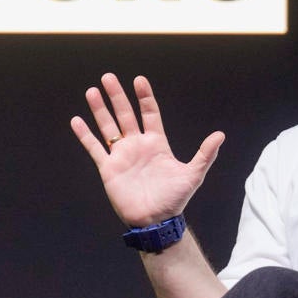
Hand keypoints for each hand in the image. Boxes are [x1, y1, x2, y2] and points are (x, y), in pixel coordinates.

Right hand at [70, 73, 224, 227]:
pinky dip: (85, 135)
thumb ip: (205, 154)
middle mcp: (137, 145)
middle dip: (117, 96)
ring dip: (100, 110)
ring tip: (92, 91)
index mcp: (157, 143)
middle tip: (108, 77)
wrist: (156, 221)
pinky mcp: (109, 169)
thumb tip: (220, 135)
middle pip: (125, 114)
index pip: (150, 113)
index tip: (139, 80)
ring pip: (108, 127)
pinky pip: (95, 148)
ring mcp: (122, 156)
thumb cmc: (174, 199)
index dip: (144, 97)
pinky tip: (77, 120)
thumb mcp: (193, 174)